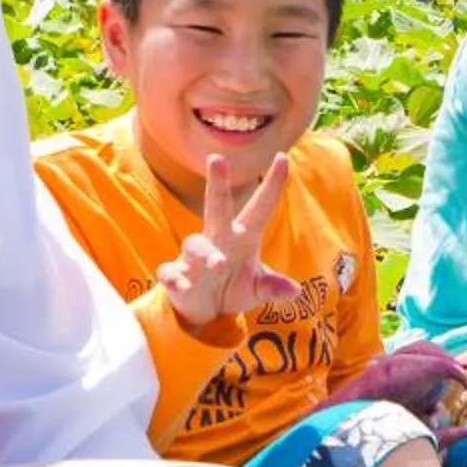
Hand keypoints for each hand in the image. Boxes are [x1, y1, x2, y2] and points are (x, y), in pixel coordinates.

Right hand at [155, 152, 299, 329]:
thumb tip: (294, 290)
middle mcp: (218, 239)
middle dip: (217, 184)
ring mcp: (194, 257)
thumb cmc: (233, 288)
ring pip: (195, 244)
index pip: (260, 207)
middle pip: (217, 206)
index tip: (282, 157)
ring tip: (218, 263)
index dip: (272, 185)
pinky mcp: (176, 275)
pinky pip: (171, 272)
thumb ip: (272, 287)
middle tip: (217, 159)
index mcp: (243, 237)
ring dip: (205, 252)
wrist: (205, 309)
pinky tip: (183, 286)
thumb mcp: (256, 289)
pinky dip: (176, 279)